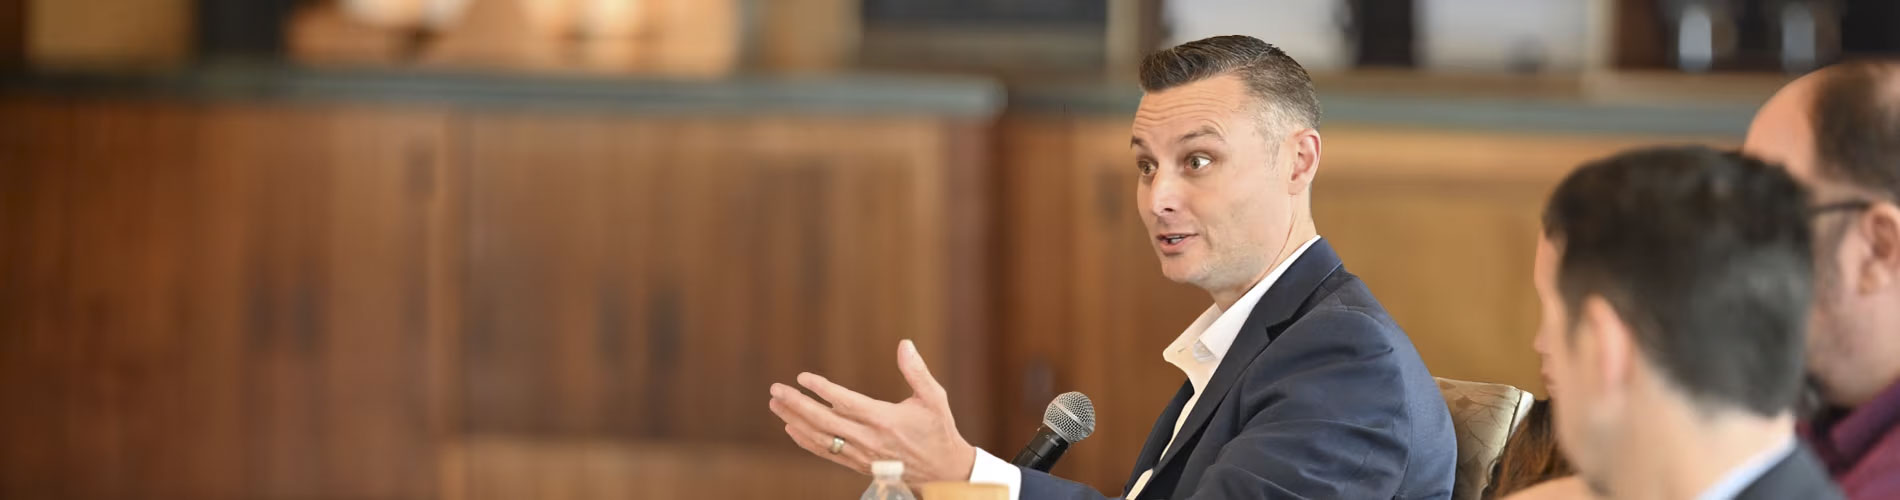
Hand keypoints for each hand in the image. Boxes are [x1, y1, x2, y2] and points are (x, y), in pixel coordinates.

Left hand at [767, 339, 975, 483]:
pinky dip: (806, 441)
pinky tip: (791, 428)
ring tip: (776, 405)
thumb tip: (904, 343)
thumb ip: (917, 371)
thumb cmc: (937, 429)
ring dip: (795, 421)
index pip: (845, 403)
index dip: (822, 390)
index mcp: (885, 419)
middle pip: (825, 421)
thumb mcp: (934, 397)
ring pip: (821, 438)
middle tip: (776, 390)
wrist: (942, 470)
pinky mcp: (858, 464)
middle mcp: (869, 439)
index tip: (802, 378)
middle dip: (797, 405)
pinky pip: (826, 453)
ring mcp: (861, 454)